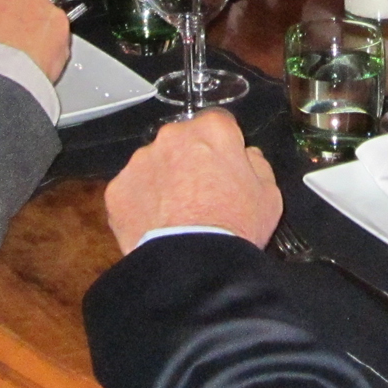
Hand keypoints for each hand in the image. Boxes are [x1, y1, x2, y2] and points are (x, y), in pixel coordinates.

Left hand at [104, 109, 281, 252]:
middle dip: (189, 159)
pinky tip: (155, 226)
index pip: (218, 122)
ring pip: (154, 163)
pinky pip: (132, 190)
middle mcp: (172, 136)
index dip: (223, 144)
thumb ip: (258, 165)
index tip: (225, 165)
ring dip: (163, 180)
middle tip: (200, 193)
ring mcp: (140, 161)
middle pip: (182, 140)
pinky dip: (141, 203)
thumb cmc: (237, 226)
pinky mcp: (117, 188)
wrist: (194, 265)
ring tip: (176, 214)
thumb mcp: (269, 195)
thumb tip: (248, 155)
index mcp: (212, 130)